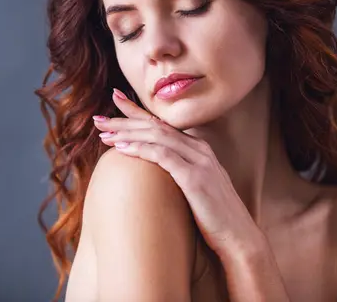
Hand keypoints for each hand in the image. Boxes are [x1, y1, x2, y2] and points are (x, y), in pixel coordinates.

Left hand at [92, 88, 262, 260]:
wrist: (239, 236)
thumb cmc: (214, 215)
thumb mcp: (196, 187)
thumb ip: (180, 172)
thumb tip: (153, 171)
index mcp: (198, 148)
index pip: (162, 124)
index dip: (137, 111)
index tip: (115, 101)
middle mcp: (200, 149)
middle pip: (155, 126)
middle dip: (124, 120)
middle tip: (98, 119)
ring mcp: (199, 161)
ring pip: (157, 136)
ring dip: (128, 133)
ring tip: (104, 133)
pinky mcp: (195, 178)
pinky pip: (163, 156)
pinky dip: (141, 149)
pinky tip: (122, 148)